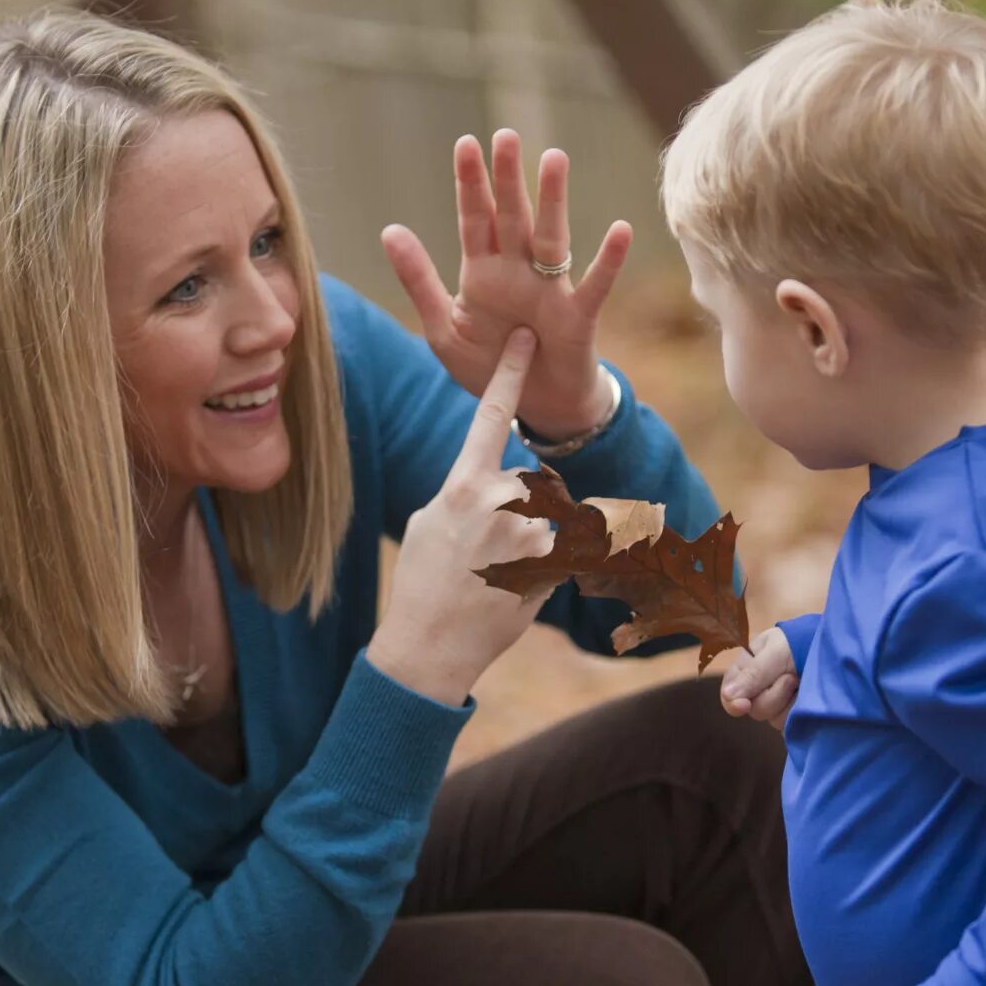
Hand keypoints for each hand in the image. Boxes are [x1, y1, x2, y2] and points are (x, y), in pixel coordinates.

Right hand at [369, 329, 554, 705]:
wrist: (430, 647)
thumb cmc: (422, 582)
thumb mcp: (430, 521)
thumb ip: (466, 491)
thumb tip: (492, 483)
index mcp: (463, 483)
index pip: (490, 416)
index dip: (509, 374)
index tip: (526, 338)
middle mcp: (501, 501)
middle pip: (533, 481)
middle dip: (523, 508)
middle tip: (488, 549)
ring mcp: (532, 533)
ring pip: (550, 517)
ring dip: (534, 540)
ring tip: (495, 575)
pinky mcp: (553, 564)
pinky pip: (563, 549)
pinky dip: (547, 565)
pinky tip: (513, 589)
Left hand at [381, 129, 632, 440]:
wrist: (533, 408)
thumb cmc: (489, 368)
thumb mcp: (443, 329)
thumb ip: (419, 280)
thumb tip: (389, 229)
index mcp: (483, 272)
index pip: (475, 218)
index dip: (470, 183)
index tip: (466, 144)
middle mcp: (517, 272)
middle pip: (512, 216)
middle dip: (508, 177)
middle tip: (506, 135)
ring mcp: (550, 291)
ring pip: (551, 237)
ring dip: (553, 200)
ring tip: (554, 159)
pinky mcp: (577, 317)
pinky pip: (594, 285)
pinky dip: (607, 261)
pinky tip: (620, 231)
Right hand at [719, 626, 797, 728]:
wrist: (835, 647)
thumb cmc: (800, 641)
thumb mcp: (775, 651)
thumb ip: (754, 674)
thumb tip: (729, 696)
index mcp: (746, 670)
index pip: (729, 695)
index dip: (733, 703)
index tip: (744, 704)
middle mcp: (759, 689)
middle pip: (754, 709)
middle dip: (773, 696)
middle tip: (790, 677)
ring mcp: (779, 704)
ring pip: (773, 719)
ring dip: (789, 702)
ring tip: (801, 681)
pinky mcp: (795, 715)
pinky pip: (791, 725)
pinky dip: (800, 712)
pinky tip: (807, 696)